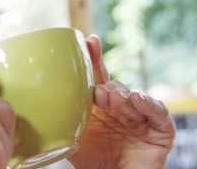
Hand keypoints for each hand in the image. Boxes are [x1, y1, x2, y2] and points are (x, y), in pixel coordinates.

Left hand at [67, 36, 175, 168]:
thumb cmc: (94, 164)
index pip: (98, 78)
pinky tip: (136, 100)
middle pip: (116, 86)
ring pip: (134, 97)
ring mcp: (142, 118)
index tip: (89, 40)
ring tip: (111, 100)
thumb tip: (36, 101)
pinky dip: (149, 104)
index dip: (95, 59)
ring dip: (122, 96)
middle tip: (98, 94)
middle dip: (107, 86)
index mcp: (101, 107)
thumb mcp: (73, 140)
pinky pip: (159, 113)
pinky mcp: (161, 130)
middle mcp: (122, 108)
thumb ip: (61, 120)